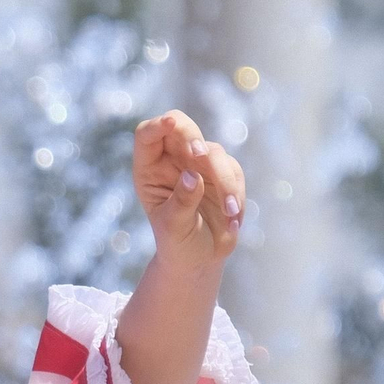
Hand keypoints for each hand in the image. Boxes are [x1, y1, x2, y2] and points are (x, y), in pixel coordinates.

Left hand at [134, 110, 245, 276]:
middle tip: (199, 155)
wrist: (199, 260)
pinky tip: (233, 221)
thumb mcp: (174, 227)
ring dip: (224, 181)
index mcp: (149, 169)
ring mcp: (199, 164)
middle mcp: (173, 160)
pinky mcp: (222, 173)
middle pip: (182, 128)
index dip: (157, 125)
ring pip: (214, 153)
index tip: (169, 123)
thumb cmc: (177, 244)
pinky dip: (236, 194)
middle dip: (192, 139)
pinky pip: (233, 171)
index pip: (147, 134)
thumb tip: (192, 176)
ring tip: (229, 213)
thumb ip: (181, 202)